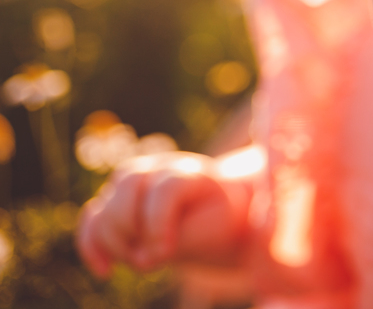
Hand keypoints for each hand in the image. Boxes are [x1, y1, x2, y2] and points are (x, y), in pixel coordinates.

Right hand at [76, 150, 255, 277]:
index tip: (166, 252)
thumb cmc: (214, 221)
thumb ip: (180, 240)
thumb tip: (141, 259)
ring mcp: (130, 184)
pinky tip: (106, 271)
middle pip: (126, 188)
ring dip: (116, 243)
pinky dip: (92, 247)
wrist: (212, 217)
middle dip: (134, 230)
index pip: (164, 187)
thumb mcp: (211, 228)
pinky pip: (90, 221)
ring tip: (141, 263)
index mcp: (185, 171)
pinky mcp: (112, 202)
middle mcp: (153, 169)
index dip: (159, 223)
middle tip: (155, 257)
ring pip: (105, 207)